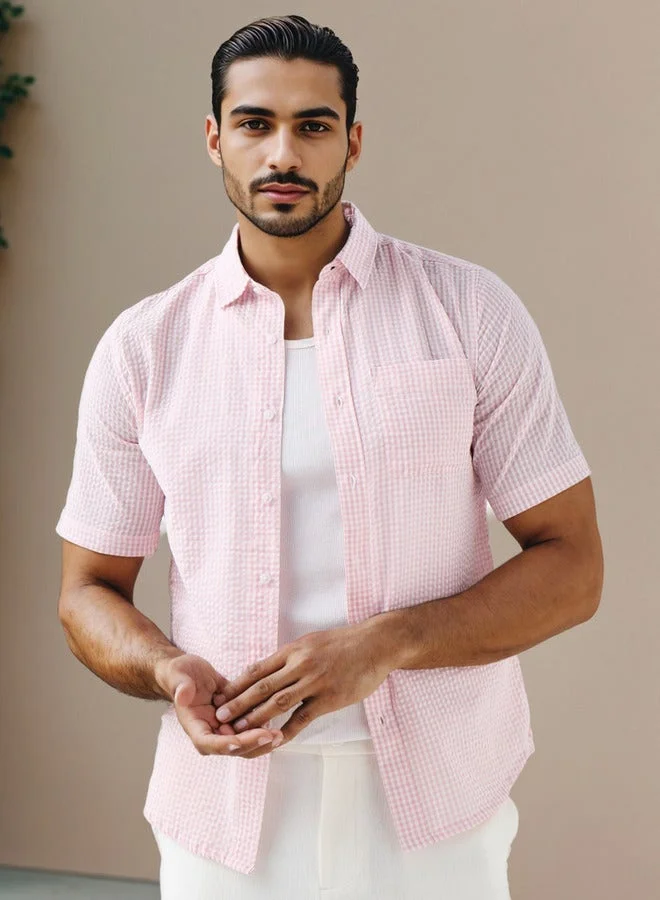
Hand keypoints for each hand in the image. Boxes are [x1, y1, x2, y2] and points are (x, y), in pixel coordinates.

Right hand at [155, 652, 283, 758]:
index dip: (225, 745)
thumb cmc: (180, 674)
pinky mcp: (236, 718)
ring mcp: (224, 726)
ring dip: (261, 741)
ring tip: (279, 734)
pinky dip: (264, 726)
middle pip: (232, 748)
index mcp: (194, 726)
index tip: (240, 741)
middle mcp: (210, 731)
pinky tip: (279, 719)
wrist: (189, 672)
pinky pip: (251, 726)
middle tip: (270, 736)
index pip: (209, 744)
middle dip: (251, 744)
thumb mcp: (178, 675)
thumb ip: (181, 686)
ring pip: (245, 742)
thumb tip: (183, 695)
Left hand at [212, 622, 392, 744]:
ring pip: (278, 702)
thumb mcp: (311, 642)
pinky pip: (303, 717)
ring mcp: (315, 682)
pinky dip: (287, 730)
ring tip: (238, 729)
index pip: (258, 669)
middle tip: (219, 716)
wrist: (375, 644)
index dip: (237, 684)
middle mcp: (300, 665)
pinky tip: (274, 741)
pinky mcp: (329, 698)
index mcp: (293, 650)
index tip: (220, 696)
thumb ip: (291, 657)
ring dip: (256, 717)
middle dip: (238, 702)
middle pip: (262, 687)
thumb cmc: (343, 643)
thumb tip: (268, 671)